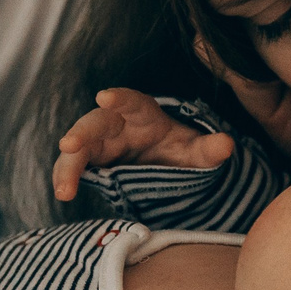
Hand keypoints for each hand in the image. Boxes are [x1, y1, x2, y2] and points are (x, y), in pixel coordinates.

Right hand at [52, 88, 235, 202]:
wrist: (162, 161)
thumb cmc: (176, 149)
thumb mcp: (195, 150)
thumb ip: (209, 149)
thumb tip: (228, 144)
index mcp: (143, 114)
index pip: (131, 101)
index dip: (119, 98)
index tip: (105, 96)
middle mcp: (116, 124)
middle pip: (95, 124)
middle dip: (81, 133)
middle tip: (69, 145)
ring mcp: (100, 143)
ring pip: (78, 149)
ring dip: (68, 166)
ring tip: (63, 190)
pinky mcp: (90, 161)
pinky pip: (73, 167)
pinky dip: (65, 178)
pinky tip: (62, 193)